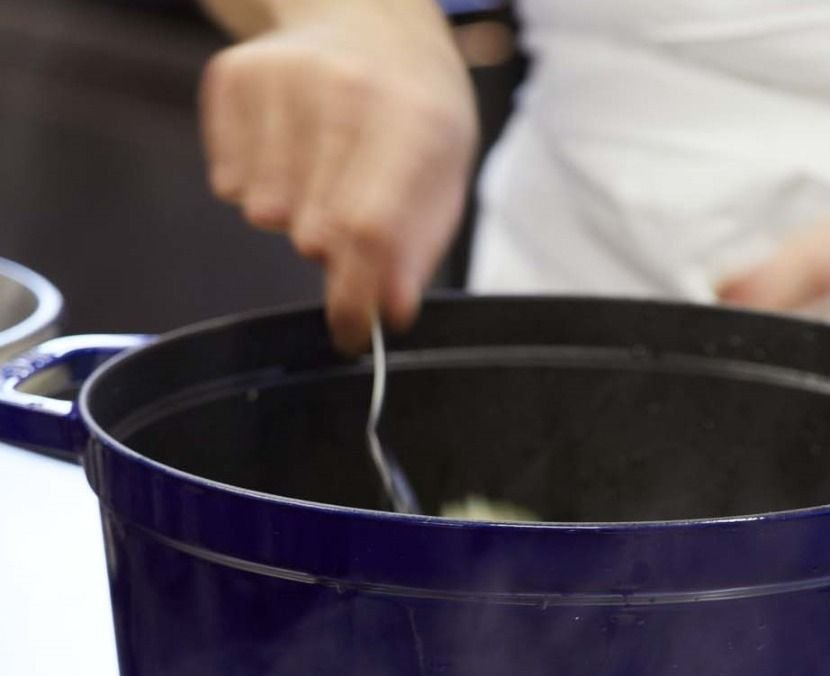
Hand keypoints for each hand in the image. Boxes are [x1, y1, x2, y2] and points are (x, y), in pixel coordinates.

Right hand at [201, 0, 477, 352]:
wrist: (372, 23)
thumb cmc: (415, 119)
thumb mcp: (442, 183)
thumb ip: (415, 251)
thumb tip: (388, 311)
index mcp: (412, 122)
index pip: (369, 230)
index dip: (355, 295)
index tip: (350, 333)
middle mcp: (343, 90)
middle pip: (312, 231)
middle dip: (329, 251)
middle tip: (350, 217)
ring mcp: (281, 77)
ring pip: (265, 212)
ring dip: (292, 215)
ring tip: (323, 172)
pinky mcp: (231, 76)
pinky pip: (229, 184)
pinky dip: (256, 184)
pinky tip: (290, 148)